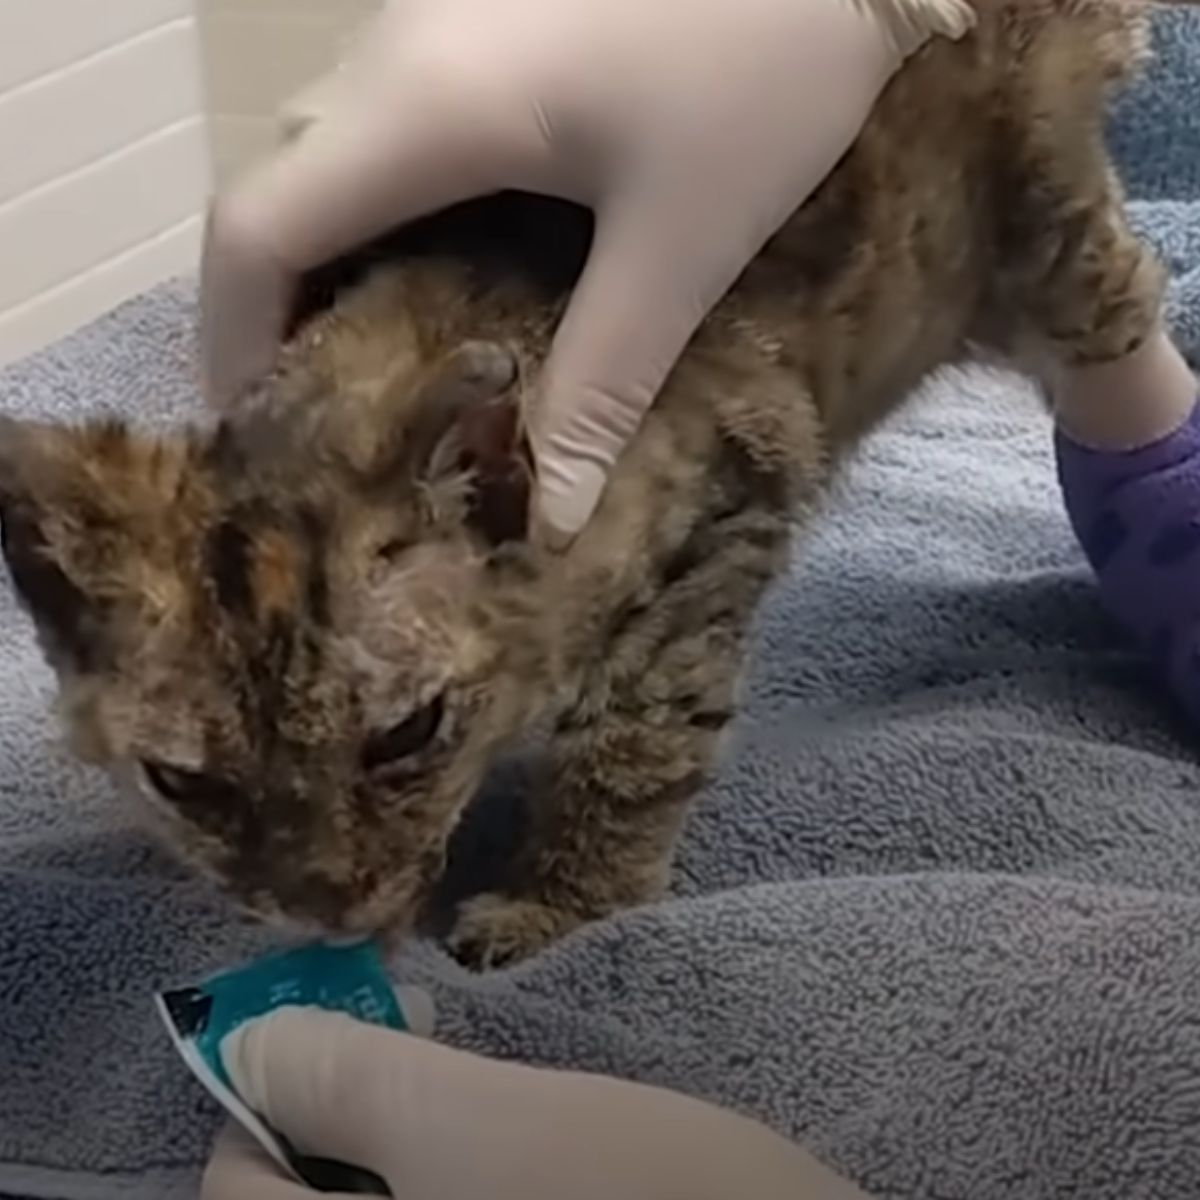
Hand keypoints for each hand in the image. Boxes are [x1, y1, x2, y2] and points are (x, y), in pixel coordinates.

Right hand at [200, 0, 972, 537]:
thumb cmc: (765, 68)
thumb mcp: (681, 246)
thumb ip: (602, 386)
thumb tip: (552, 521)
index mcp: (426, 105)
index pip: (257, 226)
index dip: (234, 339)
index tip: (266, 428)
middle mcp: (397, 44)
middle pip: (278, 184)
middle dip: (280, 307)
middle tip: (333, 409)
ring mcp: (434, 11)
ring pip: (330, 145)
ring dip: (335, 253)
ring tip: (387, 354)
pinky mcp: (481, 9)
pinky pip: (388, 114)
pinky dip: (387, 202)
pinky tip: (450, 259)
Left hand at [201, 1006, 870, 1198]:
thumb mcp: (482, 1130)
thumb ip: (351, 1083)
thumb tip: (251, 1040)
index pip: (234, 1186)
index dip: (263, 1090)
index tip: (340, 1009)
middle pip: (295, 1199)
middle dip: (335, 1098)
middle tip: (407, 1021)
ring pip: (372, 1198)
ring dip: (389, 1120)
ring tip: (457, 1061)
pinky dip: (436, 1155)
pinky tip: (494, 1115)